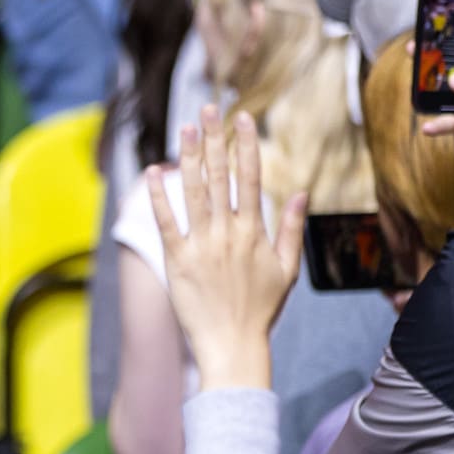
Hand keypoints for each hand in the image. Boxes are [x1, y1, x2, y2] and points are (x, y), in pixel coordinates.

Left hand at [146, 107, 303, 390]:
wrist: (233, 345)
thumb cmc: (261, 309)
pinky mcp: (177, 260)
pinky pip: (166, 222)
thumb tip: (300, 192)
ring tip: (185, 128)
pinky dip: (159, 196)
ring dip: (189, 157)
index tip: (241, 117)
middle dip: (214, 139)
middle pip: (220, 176)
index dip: (245, 144)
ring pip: (194, 192)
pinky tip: (153, 171)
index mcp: (254, 231)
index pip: (250, 177)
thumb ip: (290, 229)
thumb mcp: (286, 269)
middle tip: (207, 108)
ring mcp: (201, 245)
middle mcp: (228, 232)